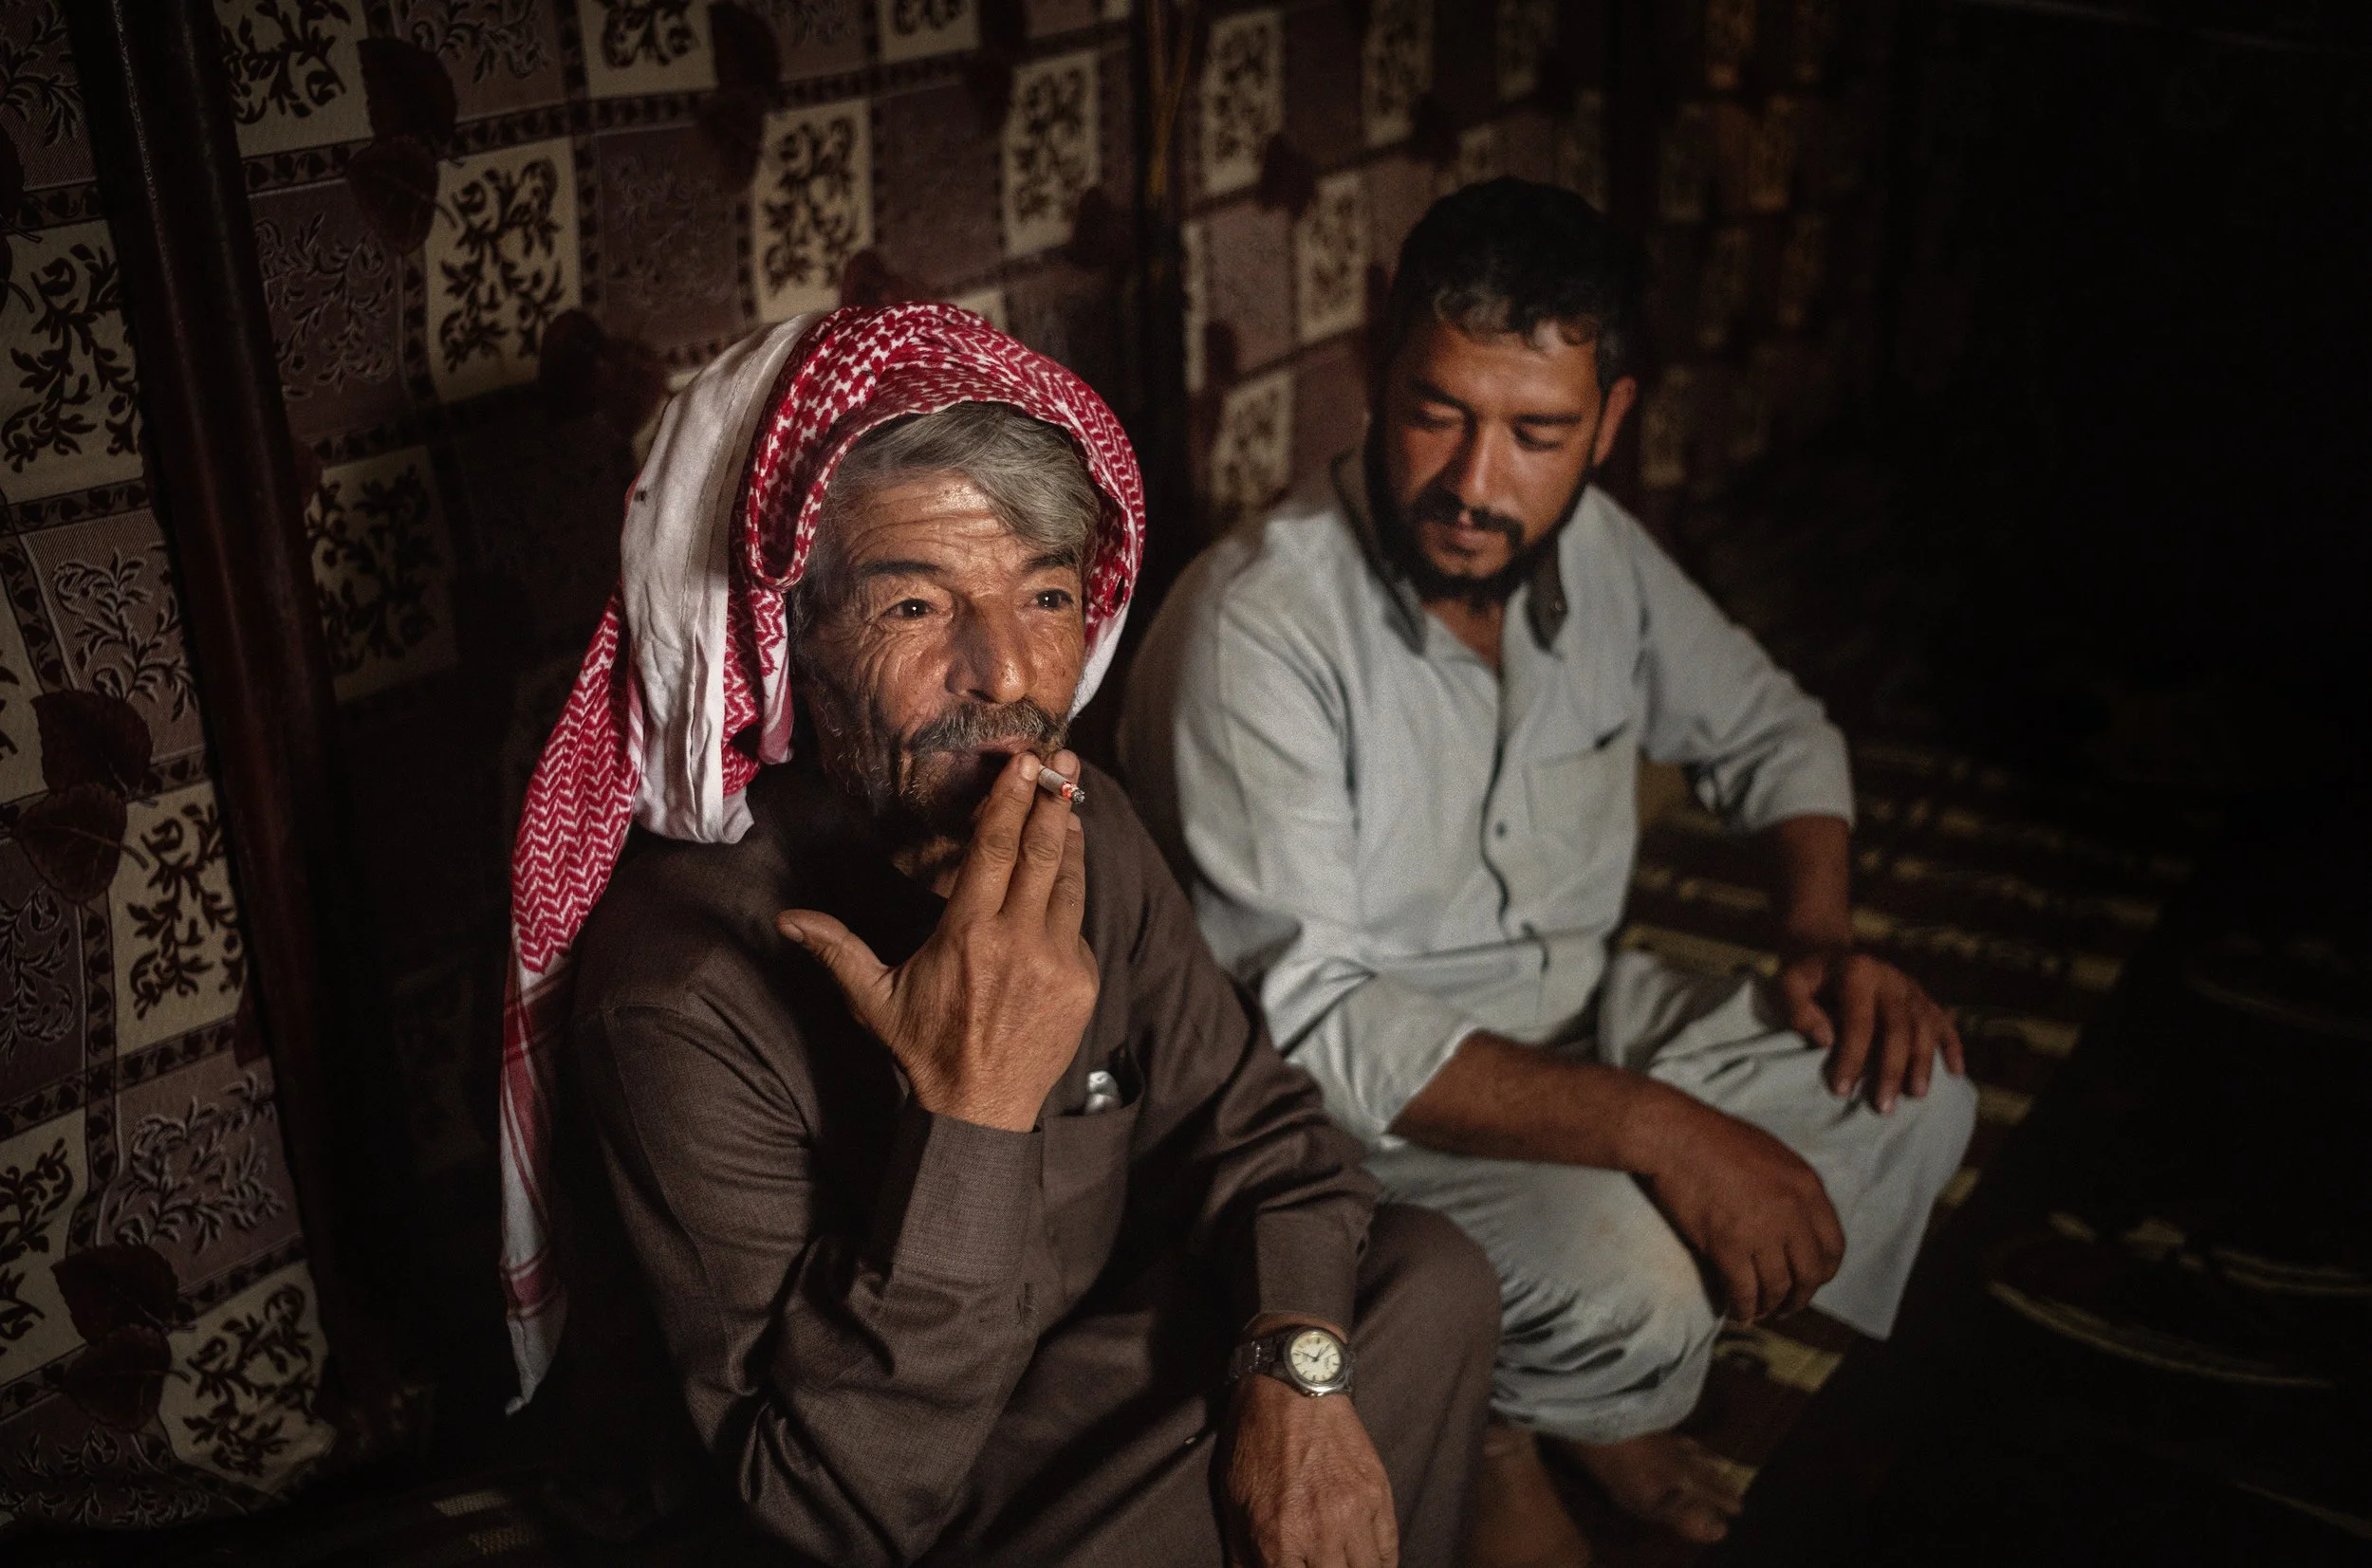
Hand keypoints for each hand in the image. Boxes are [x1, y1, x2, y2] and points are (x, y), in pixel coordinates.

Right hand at [777, 750, 1096, 1131]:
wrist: (979, 1110)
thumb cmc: (924, 1049)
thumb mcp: (874, 999)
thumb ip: (836, 950)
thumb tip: (785, 920)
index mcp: (968, 935)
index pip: (995, 849)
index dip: (1011, 800)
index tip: (1023, 763)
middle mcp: (1019, 942)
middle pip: (1043, 853)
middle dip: (1054, 801)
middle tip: (1066, 761)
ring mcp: (1058, 962)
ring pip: (1071, 884)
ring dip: (1071, 840)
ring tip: (1069, 804)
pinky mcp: (1082, 983)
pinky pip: (1078, 927)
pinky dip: (1072, 896)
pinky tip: (1066, 874)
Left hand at [1224, 1373, 1396, 1567]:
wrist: (1291, 1387)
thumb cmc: (1255, 1439)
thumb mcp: (1233, 1499)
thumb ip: (1243, 1554)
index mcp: (1276, 1538)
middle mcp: (1319, 1533)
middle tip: (1316, 1565)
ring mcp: (1354, 1514)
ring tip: (1341, 1565)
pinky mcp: (1377, 1494)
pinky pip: (1387, 1549)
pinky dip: (1380, 1563)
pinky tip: (1367, 1563)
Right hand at [1627, 1086, 1844, 1323]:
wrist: (1674, 1136)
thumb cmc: (1716, 1139)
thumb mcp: (1772, 1155)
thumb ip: (1791, 1190)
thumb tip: (1796, 1224)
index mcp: (1806, 1187)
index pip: (1834, 1246)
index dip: (1824, 1271)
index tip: (1809, 1280)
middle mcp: (1791, 1213)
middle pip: (1809, 1273)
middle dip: (1800, 1297)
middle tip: (1787, 1306)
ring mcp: (1760, 1231)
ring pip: (1777, 1287)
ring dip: (1770, 1306)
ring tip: (1760, 1311)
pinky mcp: (1727, 1246)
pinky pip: (1744, 1291)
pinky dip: (1743, 1308)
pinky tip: (1739, 1312)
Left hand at [1774, 947, 1965, 1112]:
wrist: (1831, 956)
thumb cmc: (1807, 979)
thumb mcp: (1788, 985)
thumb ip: (1798, 1009)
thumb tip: (1825, 1040)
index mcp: (1858, 972)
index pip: (1859, 1021)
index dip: (1851, 1057)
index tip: (1842, 1090)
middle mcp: (1891, 978)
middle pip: (1899, 1028)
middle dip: (1891, 1070)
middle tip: (1882, 1106)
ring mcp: (1912, 988)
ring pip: (1926, 1028)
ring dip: (1922, 1064)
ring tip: (1915, 1096)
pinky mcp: (1925, 999)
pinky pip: (1944, 1022)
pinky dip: (1952, 1047)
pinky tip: (1955, 1073)